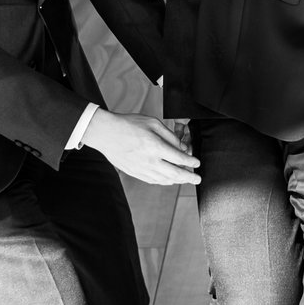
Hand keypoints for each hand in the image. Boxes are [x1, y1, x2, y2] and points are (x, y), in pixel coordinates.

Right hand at [82, 111, 200, 185]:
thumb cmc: (128, 124)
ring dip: (177, 181)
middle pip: (175, 174)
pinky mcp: (135, 173)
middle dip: (189, 177)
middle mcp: (149, 161)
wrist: (106, 133)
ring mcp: (142, 169)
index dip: (191, 162)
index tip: (197, 163)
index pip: (179, 158)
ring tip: (185, 179)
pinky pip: (154, 181)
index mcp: (155, 147)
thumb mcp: (153, 123)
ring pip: (165, 180)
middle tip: (197, 179)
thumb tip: (181, 148)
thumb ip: (170, 136)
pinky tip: (169, 179)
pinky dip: (164, 181)